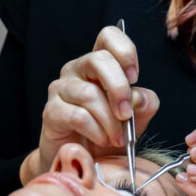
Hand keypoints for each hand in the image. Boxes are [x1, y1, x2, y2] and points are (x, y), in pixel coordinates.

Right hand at [20, 26, 158, 182]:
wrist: (84, 159)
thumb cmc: (109, 131)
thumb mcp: (136, 117)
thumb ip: (144, 103)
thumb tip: (139, 98)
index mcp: (100, 63)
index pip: (108, 36)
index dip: (125, 51)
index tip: (135, 77)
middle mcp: (78, 69)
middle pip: (99, 60)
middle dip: (119, 89)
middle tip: (127, 115)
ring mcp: (61, 88)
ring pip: (89, 94)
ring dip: (110, 121)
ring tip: (117, 137)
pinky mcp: (51, 111)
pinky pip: (78, 116)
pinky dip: (96, 131)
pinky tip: (102, 139)